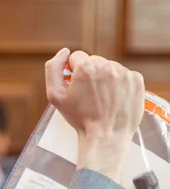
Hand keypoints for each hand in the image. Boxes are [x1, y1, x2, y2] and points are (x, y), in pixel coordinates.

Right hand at [45, 48, 144, 182]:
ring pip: (109, 67)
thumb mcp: (54, 96)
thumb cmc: (79, 117)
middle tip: (89, 94)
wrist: (106, 136)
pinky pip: (124, 75)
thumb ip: (53, 69)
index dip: (73, 72)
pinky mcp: (136, 80)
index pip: (76, 57)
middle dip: (90, 74)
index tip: (75, 86)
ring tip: (103, 98)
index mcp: (85, 68)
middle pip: (94, 61)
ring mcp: (124, 73)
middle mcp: (106, 66)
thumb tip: (63, 52)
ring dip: (105, 78)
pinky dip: (119, 84)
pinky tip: (114, 98)